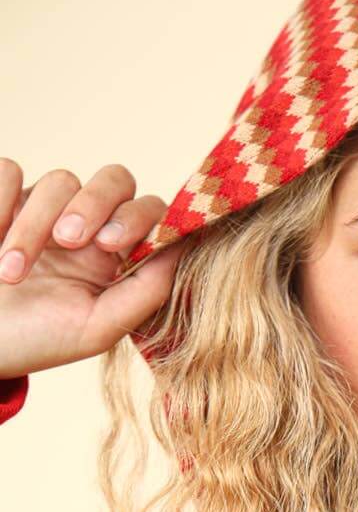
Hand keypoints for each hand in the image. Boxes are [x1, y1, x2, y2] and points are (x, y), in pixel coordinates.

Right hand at [0, 160, 182, 380]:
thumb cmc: (38, 340)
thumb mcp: (99, 328)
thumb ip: (148, 291)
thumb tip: (185, 249)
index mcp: (116, 255)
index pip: (147, 212)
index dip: (136, 217)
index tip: (110, 244)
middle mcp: (87, 225)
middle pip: (114, 179)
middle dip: (95, 204)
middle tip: (67, 241)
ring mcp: (45, 206)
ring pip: (60, 179)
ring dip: (33, 227)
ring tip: (10, 273)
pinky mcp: (4, 195)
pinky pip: (10, 171)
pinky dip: (0, 204)